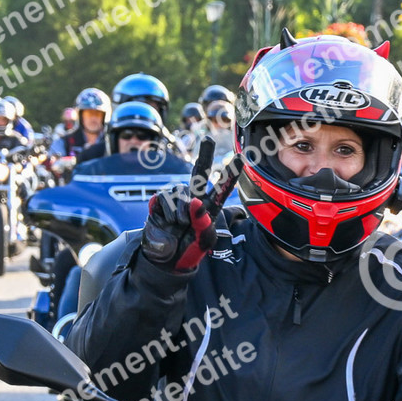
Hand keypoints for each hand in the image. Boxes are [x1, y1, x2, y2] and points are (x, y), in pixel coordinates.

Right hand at [141, 139, 228, 271]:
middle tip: (209, 139)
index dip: (230, 174)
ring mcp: (177, 198)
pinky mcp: (161, 201)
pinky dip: (169, 212)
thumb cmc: (188, 251)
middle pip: (200, 172)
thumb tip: (196, 202)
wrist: (166, 261)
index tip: (240, 158)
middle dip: (205, 155)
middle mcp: (194, 199)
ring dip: (182, 211)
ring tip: (182, 225)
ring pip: (182, 192)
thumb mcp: (203, 243)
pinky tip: (169, 222)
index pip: (222, 188)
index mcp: (210, 208)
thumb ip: (204, 224)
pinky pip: (166, 198)